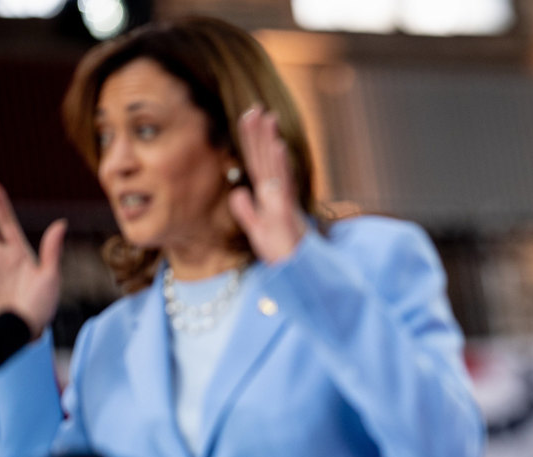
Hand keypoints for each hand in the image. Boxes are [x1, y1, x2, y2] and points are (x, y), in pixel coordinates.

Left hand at [228, 106, 307, 262]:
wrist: (295, 274)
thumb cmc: (282, 254)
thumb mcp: (258, 231)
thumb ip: (246, 211)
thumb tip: (237, 192)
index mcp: (269, 197)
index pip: (257, 164)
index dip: (251, 141)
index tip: (246, 117)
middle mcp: (277, 195)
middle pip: (265, 159)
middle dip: (259, 133)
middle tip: (255, 107)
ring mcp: (282, 202)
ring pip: (274, 166)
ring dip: (270, 141)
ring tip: (267, 117)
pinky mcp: (285, 213)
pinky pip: (282, 185)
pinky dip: (281, 165)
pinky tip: (278, 146)